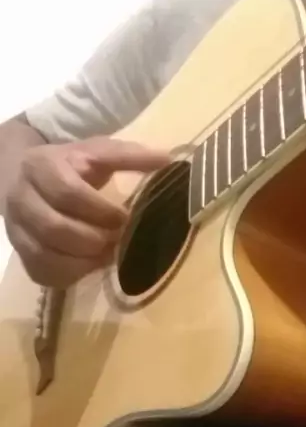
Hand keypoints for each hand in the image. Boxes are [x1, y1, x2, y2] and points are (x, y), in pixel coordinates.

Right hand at [5, 136, 168, 287]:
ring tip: (108, 253)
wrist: (23, 176)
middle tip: (118, 239)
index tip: (125, 217)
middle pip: (54, 228)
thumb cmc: (69, 166)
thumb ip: (128, 156)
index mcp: (40, 167)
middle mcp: (20, 199)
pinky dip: (72, 273)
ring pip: (46, 255)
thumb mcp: (95, 152)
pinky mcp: (20, 254)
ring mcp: (16, 229)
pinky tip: (91, 264)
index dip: (100, 210)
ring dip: (84, 260)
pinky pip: (43, 273)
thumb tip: (168, 159)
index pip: (68, 193)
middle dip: (93, 238)